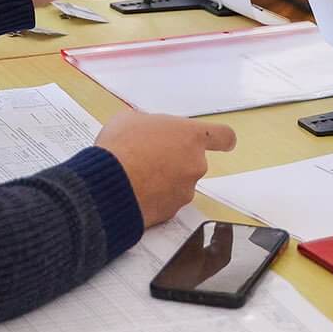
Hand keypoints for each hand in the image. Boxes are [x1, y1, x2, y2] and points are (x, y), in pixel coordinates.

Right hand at [95, 110, 236, 225]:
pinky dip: (155, 199)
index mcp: (191, 136)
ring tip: (137, 175)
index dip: (222, 140)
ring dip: (164, 181)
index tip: (223, 143)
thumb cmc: (121, 147)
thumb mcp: (131, 119)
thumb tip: (145, 129)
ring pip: (179, 183)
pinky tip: (135, 191)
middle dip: (175, 161)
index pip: (223, 136)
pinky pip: (166, 202)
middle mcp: (195, 164)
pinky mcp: (171, 212)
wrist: (109, 184)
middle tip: (149, 157)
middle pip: (193, 161)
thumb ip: (149, 123)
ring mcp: (185, 191)